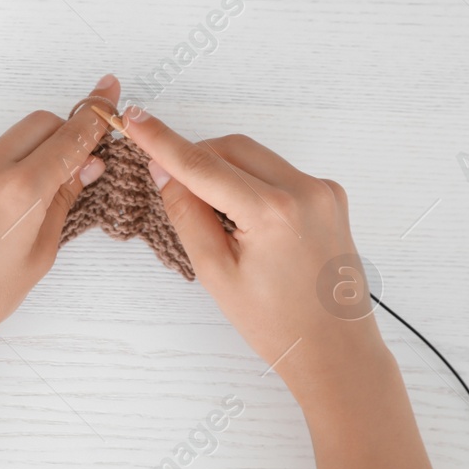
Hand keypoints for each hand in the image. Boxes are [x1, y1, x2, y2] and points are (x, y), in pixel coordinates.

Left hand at [0, 75, 119, 382]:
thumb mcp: (38, 255)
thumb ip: (63, 201)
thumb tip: (86, 165)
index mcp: (20, 191)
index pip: (68, 137)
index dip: (93, 116)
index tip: (108, 94)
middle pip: (37, 124)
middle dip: (59, 134)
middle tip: (67, 162)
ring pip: (2, 145)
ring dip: (19, 160)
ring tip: (11, 211)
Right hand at [122, 109, 390, 407]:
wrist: (335, 351)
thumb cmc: (276, 323)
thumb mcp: (214, 271)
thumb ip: (186, 212)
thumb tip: (164, 169)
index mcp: (273, 212)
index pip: (202, 164)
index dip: (162, 140)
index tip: (133, 117)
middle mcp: (305, 190)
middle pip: (229, 149)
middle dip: (196, 160)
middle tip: (173, 191)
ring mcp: (322, 190)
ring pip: (252, 156)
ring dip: (223, 172)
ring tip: (216, 220)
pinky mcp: (329, 196)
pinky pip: (275, 171)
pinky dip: (250, 183)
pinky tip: (245, 222)